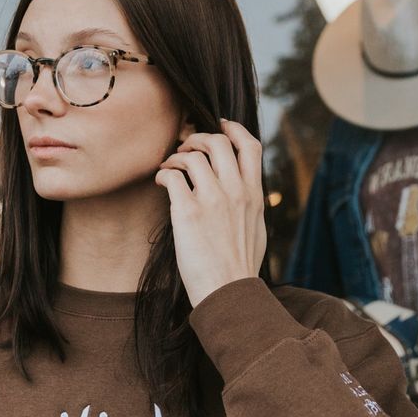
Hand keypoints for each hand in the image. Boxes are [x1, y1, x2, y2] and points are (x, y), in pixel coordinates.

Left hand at [154, 118, 266, 308]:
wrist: (229, 291)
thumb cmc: (240, 266)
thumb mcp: (256, 228)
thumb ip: (249, 203)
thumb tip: (243, 190)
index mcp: (254, 194)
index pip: (250, 145)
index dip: (233, 128)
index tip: (220, 125)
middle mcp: (235, 190)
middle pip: (218, 142)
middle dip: (198, 138)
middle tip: (185, 147)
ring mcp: (212, 199)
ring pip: (192, 155)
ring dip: (176, 156)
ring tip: (169, 168)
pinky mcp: (188, 212)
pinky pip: (172, 176)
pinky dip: (163, 174)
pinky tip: (161, 182)